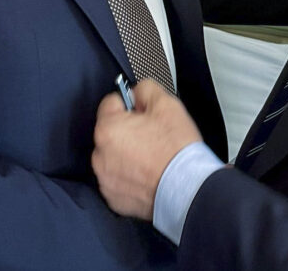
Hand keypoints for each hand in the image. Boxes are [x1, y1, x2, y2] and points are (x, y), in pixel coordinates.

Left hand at [92, 79, 202, 219]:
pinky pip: (118, 180)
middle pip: (111, 132)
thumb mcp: (166, 103)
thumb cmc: (176, 150)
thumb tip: (137, 92)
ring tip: (152, 157)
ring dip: (127, 155)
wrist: (187, 188)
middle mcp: (100, 156)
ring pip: (114, 157)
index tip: (143, 112)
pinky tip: (148, 174)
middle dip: (128, 130)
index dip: (130, 104)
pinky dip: (130, 177)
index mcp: (107, 129)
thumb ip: (145, 88)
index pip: (111, 103)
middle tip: (152, 136)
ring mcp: (106, 180)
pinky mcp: (114, 199)